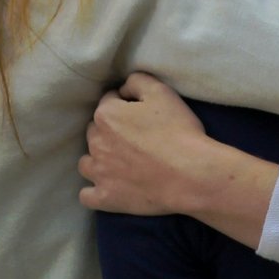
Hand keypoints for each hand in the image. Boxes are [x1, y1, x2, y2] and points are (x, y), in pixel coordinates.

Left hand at [79, 75, 278, 244]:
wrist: (191, 175)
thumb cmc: (179, 131)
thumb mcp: (162, 92)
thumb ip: (137, 81)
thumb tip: (123, 89)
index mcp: (106, 115)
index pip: (108, 102)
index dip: (125, 105)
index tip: (142, 115)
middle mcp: (96, 143)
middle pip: (95, 132)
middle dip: (110, 132)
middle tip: (135, 139)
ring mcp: (99, 173)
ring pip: (87, 163)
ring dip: (98, 160)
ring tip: (120, 164)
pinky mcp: (106, 198)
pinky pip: (87, 196)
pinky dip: (94, 191)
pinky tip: (109, 187)